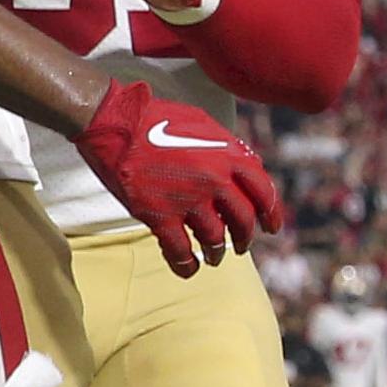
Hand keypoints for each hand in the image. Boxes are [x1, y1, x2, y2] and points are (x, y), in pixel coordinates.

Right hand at [73, 77, 281, 274]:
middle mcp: (214, 180)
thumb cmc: (157, 118)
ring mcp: (186, 199)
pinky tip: (190, 268)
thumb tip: (249, 164)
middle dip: (245, 238)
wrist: (114, 121)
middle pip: (242, 220)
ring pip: (213, 238)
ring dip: (216, 252)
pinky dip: (186, 265)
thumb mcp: (203, 123)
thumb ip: (228, 146)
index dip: (271, 214)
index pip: (264, 192)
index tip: (272, 228)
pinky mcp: (158, 215)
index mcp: (228, 155)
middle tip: (242, 246)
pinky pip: (179, 251)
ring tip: (214, 257)